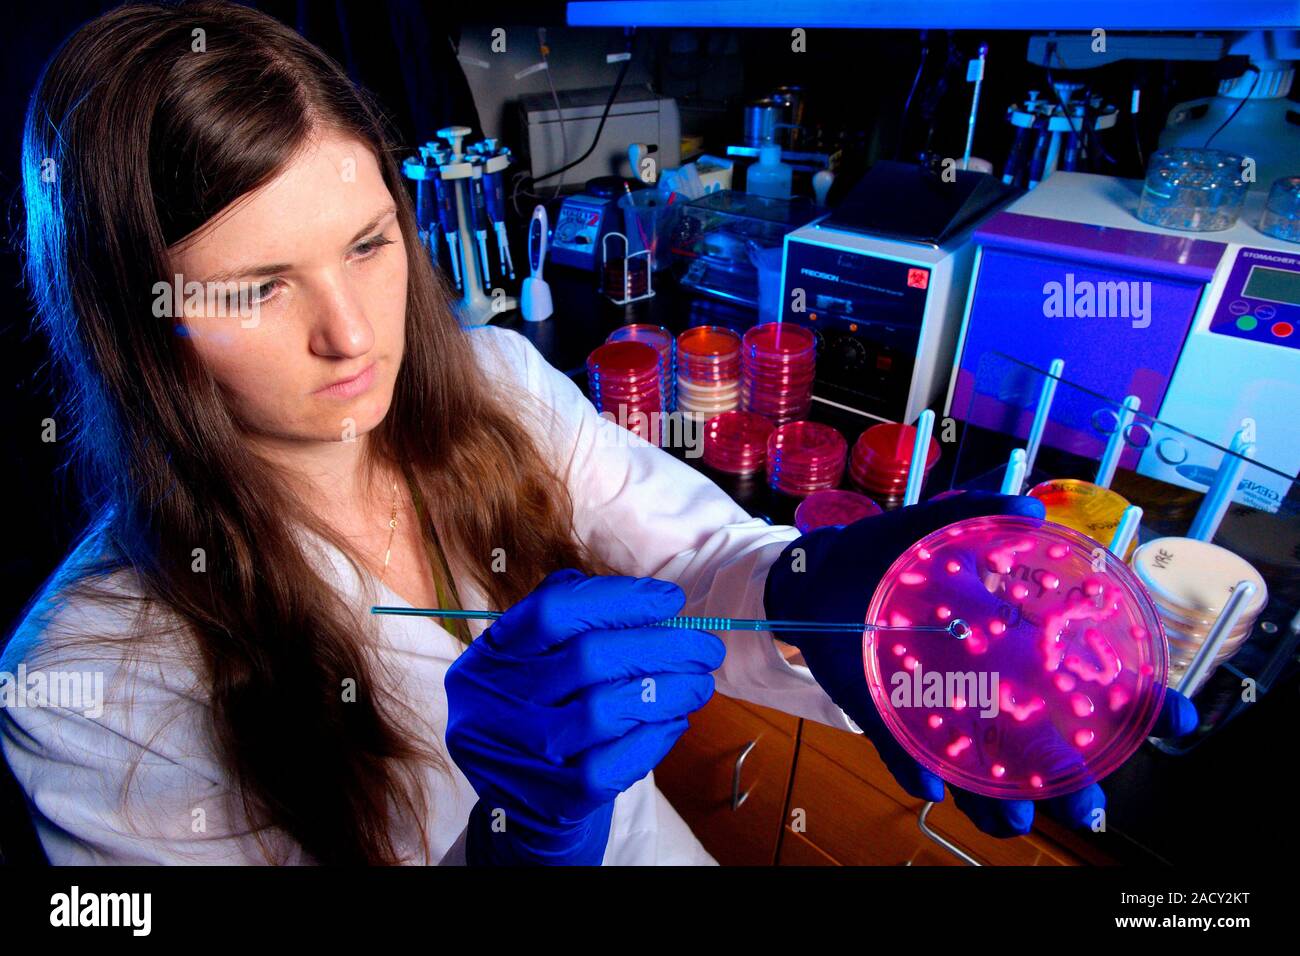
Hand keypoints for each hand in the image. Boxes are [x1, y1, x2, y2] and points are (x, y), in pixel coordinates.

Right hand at [445, 569, 723, 863]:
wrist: (518, 803)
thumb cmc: (542, 711)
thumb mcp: (533, 661)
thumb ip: (574, 620)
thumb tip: (650, 599)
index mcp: (492, 655)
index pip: (554, 610)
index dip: (619, 599)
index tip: (672, 600)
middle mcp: (495, 702)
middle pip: (589, 659)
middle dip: (662, 647)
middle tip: (706, 648)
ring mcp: (522, 753)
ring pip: (606, 711)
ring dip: (667, 692)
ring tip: (699, 684)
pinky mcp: (551, 798)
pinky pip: (613, 764)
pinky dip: (652, 739)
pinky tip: (674, 722)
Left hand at [764, 491, 1198, 836]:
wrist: (818, 575)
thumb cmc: (888, 554)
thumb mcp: (934, 527)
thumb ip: (979, 513)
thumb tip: (1031, 510)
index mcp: (1014, 645)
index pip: (1090, 681)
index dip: (1139, 704)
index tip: (1176, 717)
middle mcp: (986, 687)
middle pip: (1045, 746)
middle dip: (1074, 781)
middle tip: (1091, 803)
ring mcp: (937, 709)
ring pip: (982, 772)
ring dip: (1000, 801)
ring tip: (1014, 816)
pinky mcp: (885, 719)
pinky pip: (905, 757)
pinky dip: (916, 772)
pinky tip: (930, 786)